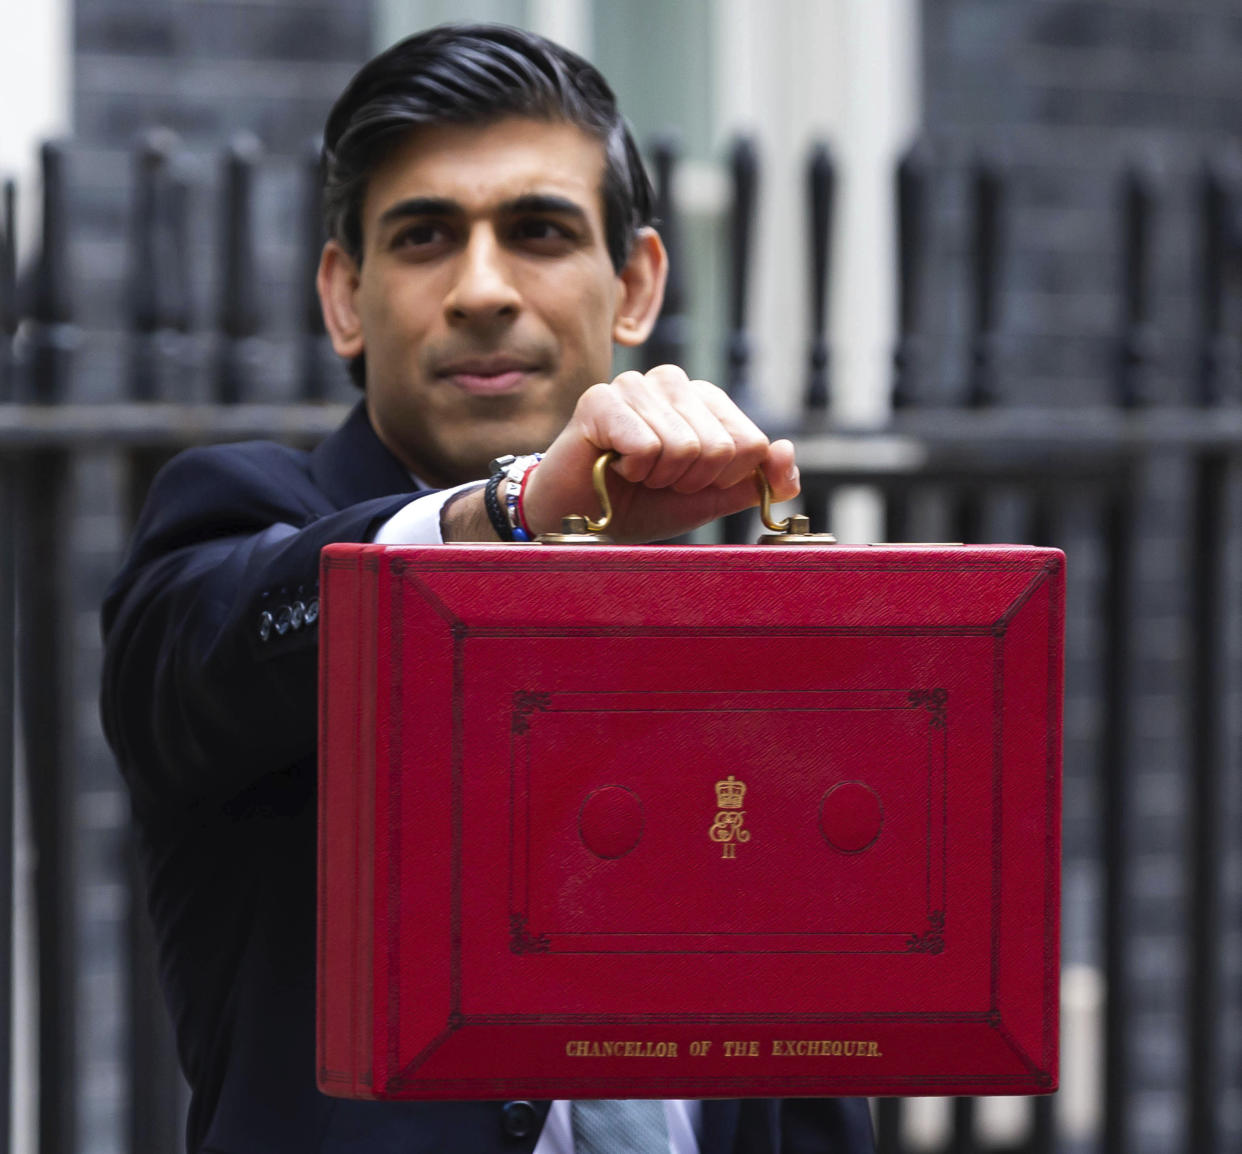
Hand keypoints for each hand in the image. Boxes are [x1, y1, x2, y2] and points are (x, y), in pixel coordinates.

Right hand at [520, 365, 798, 542]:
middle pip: (721, 447)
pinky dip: (632, 470)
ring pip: (684, 447)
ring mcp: (636, 385)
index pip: (751, 444)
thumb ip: (756, 481)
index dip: (721, 480)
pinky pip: (646, 446)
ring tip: (632, 472)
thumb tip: (786, 453)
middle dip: (689, 481)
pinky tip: (612, 463)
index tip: (687, 482)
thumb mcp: (710, 497)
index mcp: (705, 399)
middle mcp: (673, 382)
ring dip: (658, 478)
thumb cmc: (642, 504)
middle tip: (655, 480)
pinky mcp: (600, 399)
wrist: (582, 519)